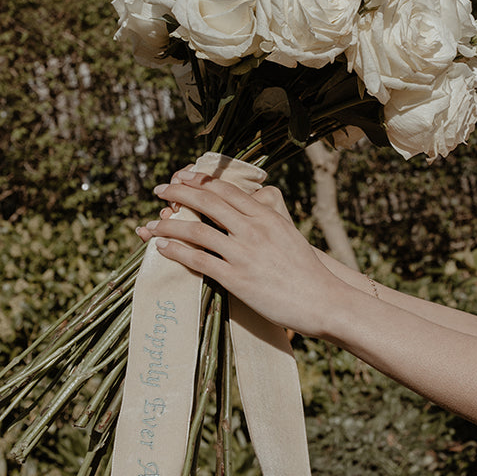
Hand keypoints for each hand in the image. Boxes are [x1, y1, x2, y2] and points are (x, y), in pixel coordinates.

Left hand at [136, 171, 332, 335]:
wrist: (323, 299)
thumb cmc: (306, 270)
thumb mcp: (287, 235)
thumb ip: (265, 222)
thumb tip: (247, 212)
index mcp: (266, 216)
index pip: (226, 190)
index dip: (200, 181)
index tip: (182, 176)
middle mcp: (254, 230)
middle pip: (208, 202)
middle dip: (179, 193)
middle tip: (160, 189)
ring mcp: (244, 254)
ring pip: (198, 231)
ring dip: (170, 224)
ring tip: (153, 223)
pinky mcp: (238, 279)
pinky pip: (200, 261)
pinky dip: (178, 252)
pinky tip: (163, 248)